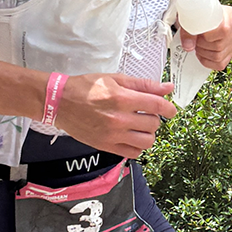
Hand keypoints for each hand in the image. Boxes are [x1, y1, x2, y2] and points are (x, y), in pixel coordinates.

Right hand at [54, 73, 176, 157]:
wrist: (60, 102)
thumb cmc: (85, 88)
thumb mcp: (115, 79)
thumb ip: (143, 84)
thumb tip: (166, 87)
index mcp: (122, 98)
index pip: (157, 105)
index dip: (169, 107)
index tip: (170, 109)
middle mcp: (119, 119)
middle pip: (153, 124)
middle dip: (154, 117)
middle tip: (146, 112)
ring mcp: (113, 135)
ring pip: (146, 142)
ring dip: (148, 133)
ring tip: (140, 126)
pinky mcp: (106, 146)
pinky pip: (132, 153)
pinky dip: (137, 146)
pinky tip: (131, 136)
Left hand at [178, 4, 231, 70]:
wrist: (198, 14)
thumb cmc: (196, 14)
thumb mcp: (189, 18)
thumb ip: (188, 32)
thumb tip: (188, 46)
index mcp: (230, 15)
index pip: (222, 31)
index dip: (206, 35)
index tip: (197, 33)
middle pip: (219, 46)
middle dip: (201, 45)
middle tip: (194, 39)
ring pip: (218, 56)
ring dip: (203, 53)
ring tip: (197, 44)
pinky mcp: (230, 52)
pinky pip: (219, 64)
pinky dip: (207, 61)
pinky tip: (201, 53)